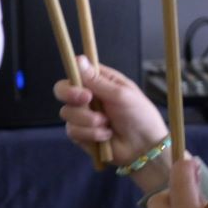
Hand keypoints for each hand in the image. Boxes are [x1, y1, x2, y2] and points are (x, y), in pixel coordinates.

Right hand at [54, 56, 169, 189]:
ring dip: (88, 119)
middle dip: (71, 95)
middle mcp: (87, 96)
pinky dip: (90, 134)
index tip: (83, 84)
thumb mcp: (122, 95)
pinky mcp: (79, 133)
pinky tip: (105, 135)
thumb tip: (79, 58)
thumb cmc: (140, 116)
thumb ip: (97, 80)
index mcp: (98, 81)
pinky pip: (72, 130)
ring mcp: (82, 115)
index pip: (75, 71)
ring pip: (67, 112)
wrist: (145, 148)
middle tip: (87, 101)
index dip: (73, 76)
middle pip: (62, 89)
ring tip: (107, 124)